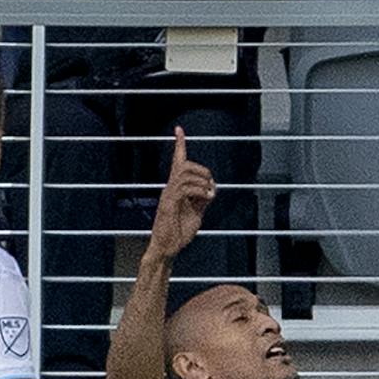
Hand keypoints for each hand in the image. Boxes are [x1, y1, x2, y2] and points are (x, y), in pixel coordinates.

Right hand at [148, 128, 216, 258]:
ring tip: (209, 194)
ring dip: (203, 181)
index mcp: (175, 189)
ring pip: (185, 175)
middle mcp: (169, 189)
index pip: (176, 162)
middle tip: (211, 184)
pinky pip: (185, 189)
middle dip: (202, 170)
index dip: (179, 144)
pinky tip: (207, 198)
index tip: (178, 129)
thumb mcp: (197, 213)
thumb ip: (203, 199)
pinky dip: (200, 190)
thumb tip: (212, 187)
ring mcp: (167, 196)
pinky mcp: (168, 205)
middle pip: (184, 165)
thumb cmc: (179, 233)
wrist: (166, 249)